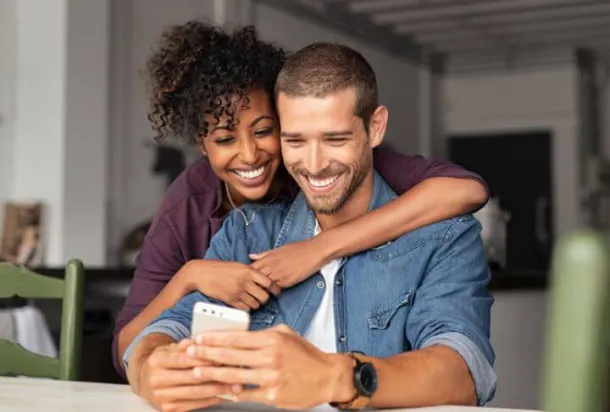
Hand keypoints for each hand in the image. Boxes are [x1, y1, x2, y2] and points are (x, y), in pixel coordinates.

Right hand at [138, 339, 240, 411]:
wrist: (143, 381)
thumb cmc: (163, 361)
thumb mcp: (170, 349)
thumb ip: (186, 345)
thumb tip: (203, 341)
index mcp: (157, 361)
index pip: (184, 360)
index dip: (204, 359)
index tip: (222, 358)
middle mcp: (157, 380)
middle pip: (191, 378)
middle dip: (216, 375)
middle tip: (236, 372)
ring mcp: (161, 396)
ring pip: (195, 393)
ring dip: (218, 390)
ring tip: (236, 386)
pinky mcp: (167, 408)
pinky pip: (194, 405)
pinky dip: (211, 400)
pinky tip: (225, 396)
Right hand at [180, 260, 280, 310]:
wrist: (201, 273)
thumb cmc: (219, 268)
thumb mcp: (237, 265)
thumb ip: (250, 271)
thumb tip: (263, 279)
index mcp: (249, 270)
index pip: (269, 282)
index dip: (275, 289)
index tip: (276, 292)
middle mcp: (245, 281)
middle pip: (264, 296)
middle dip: (265, 299)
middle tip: (262, 298)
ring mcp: (238, 292)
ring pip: (255, 304)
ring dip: (256, 304)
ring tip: (252, 301)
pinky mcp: (230, 300)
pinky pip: (245, 309)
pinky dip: (247, 308)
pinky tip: (244, 304)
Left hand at [187, 325, 354, 409]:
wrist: (327, 376)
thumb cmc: (306, 355)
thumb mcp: (286, 334)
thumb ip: (263, 334)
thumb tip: (240, 335)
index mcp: (272, 339)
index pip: (236, 337)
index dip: (214, 338)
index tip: (199, 338)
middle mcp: (270, 357)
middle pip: (230, 356)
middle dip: (206, 354)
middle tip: (189, 353)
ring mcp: (271, 378)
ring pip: (234, 376)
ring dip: (212, 373)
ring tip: (196, 371)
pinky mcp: (273, 396)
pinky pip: (246, 394)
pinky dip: (231, 392)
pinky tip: (218, 390)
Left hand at [249, 237, 330, 287]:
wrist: (313, 252)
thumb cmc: (297, 249)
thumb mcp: (279, 249)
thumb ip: (264, 254)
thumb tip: (251, 256)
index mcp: (268, 257)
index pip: (252, 268)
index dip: (248, 274)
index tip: (248, 278)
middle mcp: (272, 266)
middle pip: (256, 279)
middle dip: (253, 283)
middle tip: (252, 288)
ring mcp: (279, 274)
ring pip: (265, 285)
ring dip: (263, 289)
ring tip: (261, 291)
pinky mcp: (287, 282)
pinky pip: (276, 288)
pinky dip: (273, 290)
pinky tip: (273, 291)